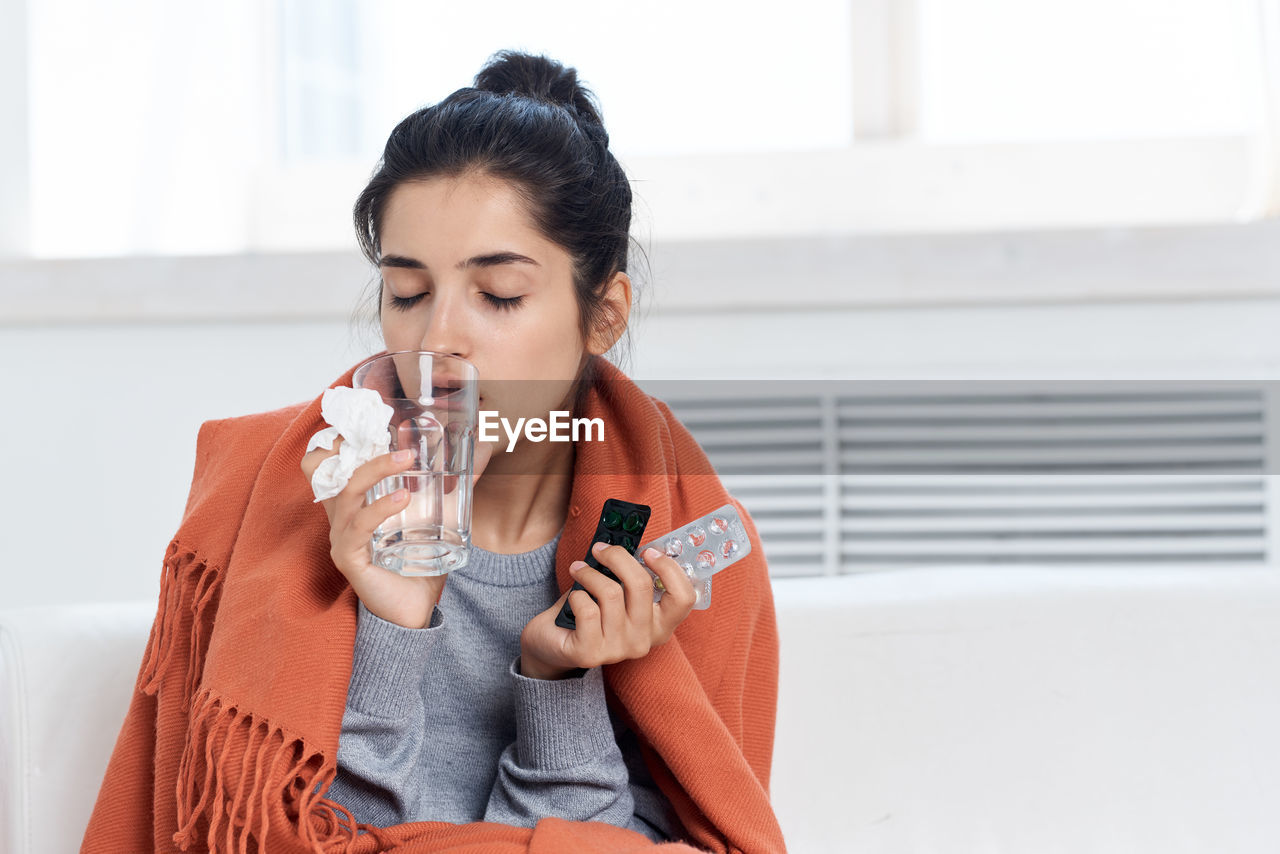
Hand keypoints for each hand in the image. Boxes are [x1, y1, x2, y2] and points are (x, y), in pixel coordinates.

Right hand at [301, 436, 492, 628]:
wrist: (416, 609)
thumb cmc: (418, 562)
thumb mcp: (436, 517)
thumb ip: (454, 487)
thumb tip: (482, 452)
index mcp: (352, 502)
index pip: (326, 461)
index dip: (336, 437)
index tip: (367, 418)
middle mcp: (340, 516)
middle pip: (324, 467)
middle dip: (349, 444)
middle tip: (386, 433)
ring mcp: (341, 537)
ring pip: (346, 491)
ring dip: (376, 469)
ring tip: (406, 460)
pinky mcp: (349, 558)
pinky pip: (359, 526)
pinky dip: (381, 508)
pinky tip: (403, 498)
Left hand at [518, 543, 698, 679]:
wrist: (556, 644)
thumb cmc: (591, 611)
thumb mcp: (617, 592)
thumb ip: (628, 573)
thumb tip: (624, 540)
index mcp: (660, 625)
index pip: (684, 598)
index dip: (669, 569)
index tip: (649, 551)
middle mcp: (644, 641)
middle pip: (641, 586)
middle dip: (618, 557)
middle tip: (600, 549)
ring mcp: (618, 650)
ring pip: (610, 593)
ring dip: (589, 573)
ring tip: (578, 569)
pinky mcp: (590, 654)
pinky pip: (587, 610)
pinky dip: (577, 594)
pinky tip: (574, 597)